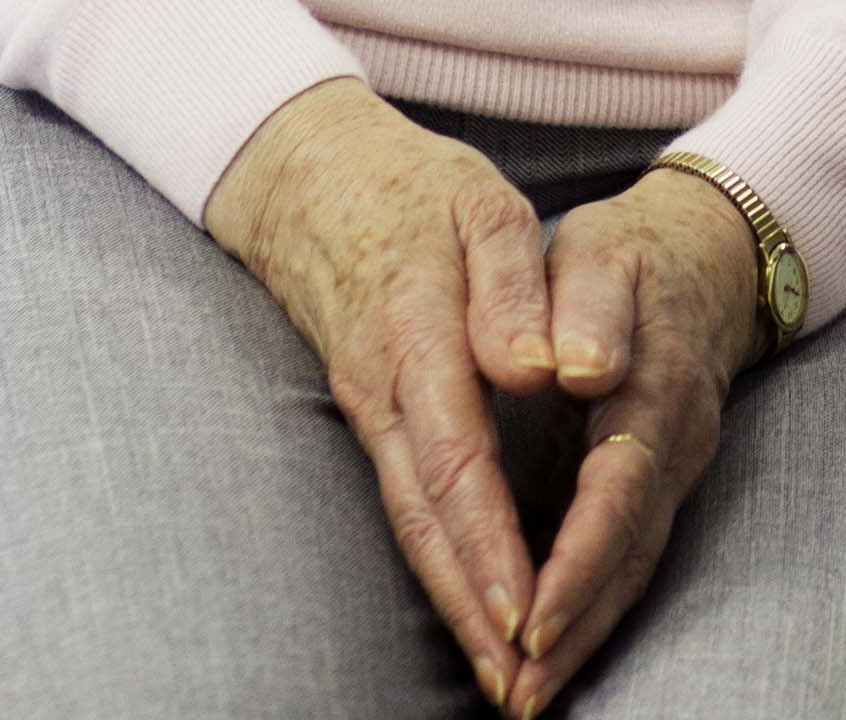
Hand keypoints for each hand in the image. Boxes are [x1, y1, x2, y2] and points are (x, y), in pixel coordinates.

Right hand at [203, 80, 557, 700]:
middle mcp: (383, 389)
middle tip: (520, 688)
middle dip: (473, 608)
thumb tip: (538, 372)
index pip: (457, 460)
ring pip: (411, 522)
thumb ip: (510, 286)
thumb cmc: (414, 188)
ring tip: (504, 678)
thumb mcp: (477, 204)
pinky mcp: (370, 414)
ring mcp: (368, 407)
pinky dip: (441, 563)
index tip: (527, 613)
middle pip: (426, 518)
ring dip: (456, 602)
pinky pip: (406, 502)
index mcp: (416, 335)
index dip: (489, 543)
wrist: (306, 177)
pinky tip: (473, 607)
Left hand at [505, 169, 771, 707]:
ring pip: (632, 568)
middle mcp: (674, 444)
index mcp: (653, 389)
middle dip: (574, 631)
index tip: (529, 619)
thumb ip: (590, 305)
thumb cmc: (633, 252)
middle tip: (517, 695)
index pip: (615, 493)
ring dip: (582, 636)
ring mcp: (674, 468)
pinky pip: (630, 556)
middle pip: (628, 556)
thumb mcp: (605, 252)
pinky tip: (555, 647)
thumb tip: (583, 367)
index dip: (575, 564)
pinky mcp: (661, 481)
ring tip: (526, 694)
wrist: (709, 252)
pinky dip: (594, 609)